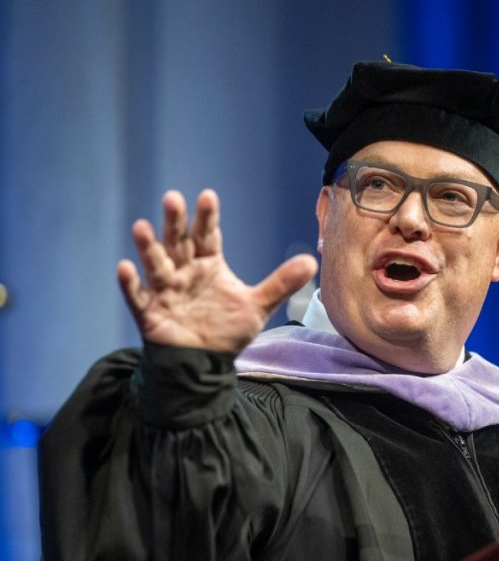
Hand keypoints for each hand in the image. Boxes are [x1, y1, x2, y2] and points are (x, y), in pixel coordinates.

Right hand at [117, 189, 317, 352]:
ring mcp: (165, 291)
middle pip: (178, 242)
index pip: (207, 235)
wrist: (203, 365)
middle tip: (173, 199)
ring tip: (142, 227)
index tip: (208, 196)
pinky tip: (124, 268)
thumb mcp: (256, 306)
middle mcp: (184, 272)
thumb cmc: (225, 331)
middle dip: (175, 222)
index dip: (207, 217)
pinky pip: (137, 296)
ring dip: (148, 247)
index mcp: (207, 265)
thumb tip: (312, 261)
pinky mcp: (150, 313)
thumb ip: (280, 283)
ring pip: (156, 264)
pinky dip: (130, 284)